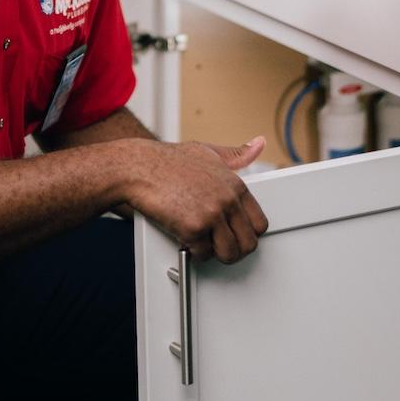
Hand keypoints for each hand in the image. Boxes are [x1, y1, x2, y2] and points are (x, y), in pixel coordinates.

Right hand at [121, 136, 269, 262]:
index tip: (237, 234)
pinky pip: (203, 254)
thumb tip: (258, 145)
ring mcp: (211, 215)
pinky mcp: (192, 228)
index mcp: (235, 185)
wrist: (139, 167)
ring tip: (206, 246)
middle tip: (221, 247)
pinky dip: (194, 253)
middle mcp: (227, 200)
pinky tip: (187, 241)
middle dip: (235, 249)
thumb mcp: (208, 151)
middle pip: (249, 243)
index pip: (260, 223)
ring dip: (217, 255)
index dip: (248, 233)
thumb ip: (236, 154)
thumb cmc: (168, 161)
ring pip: (230, 253)